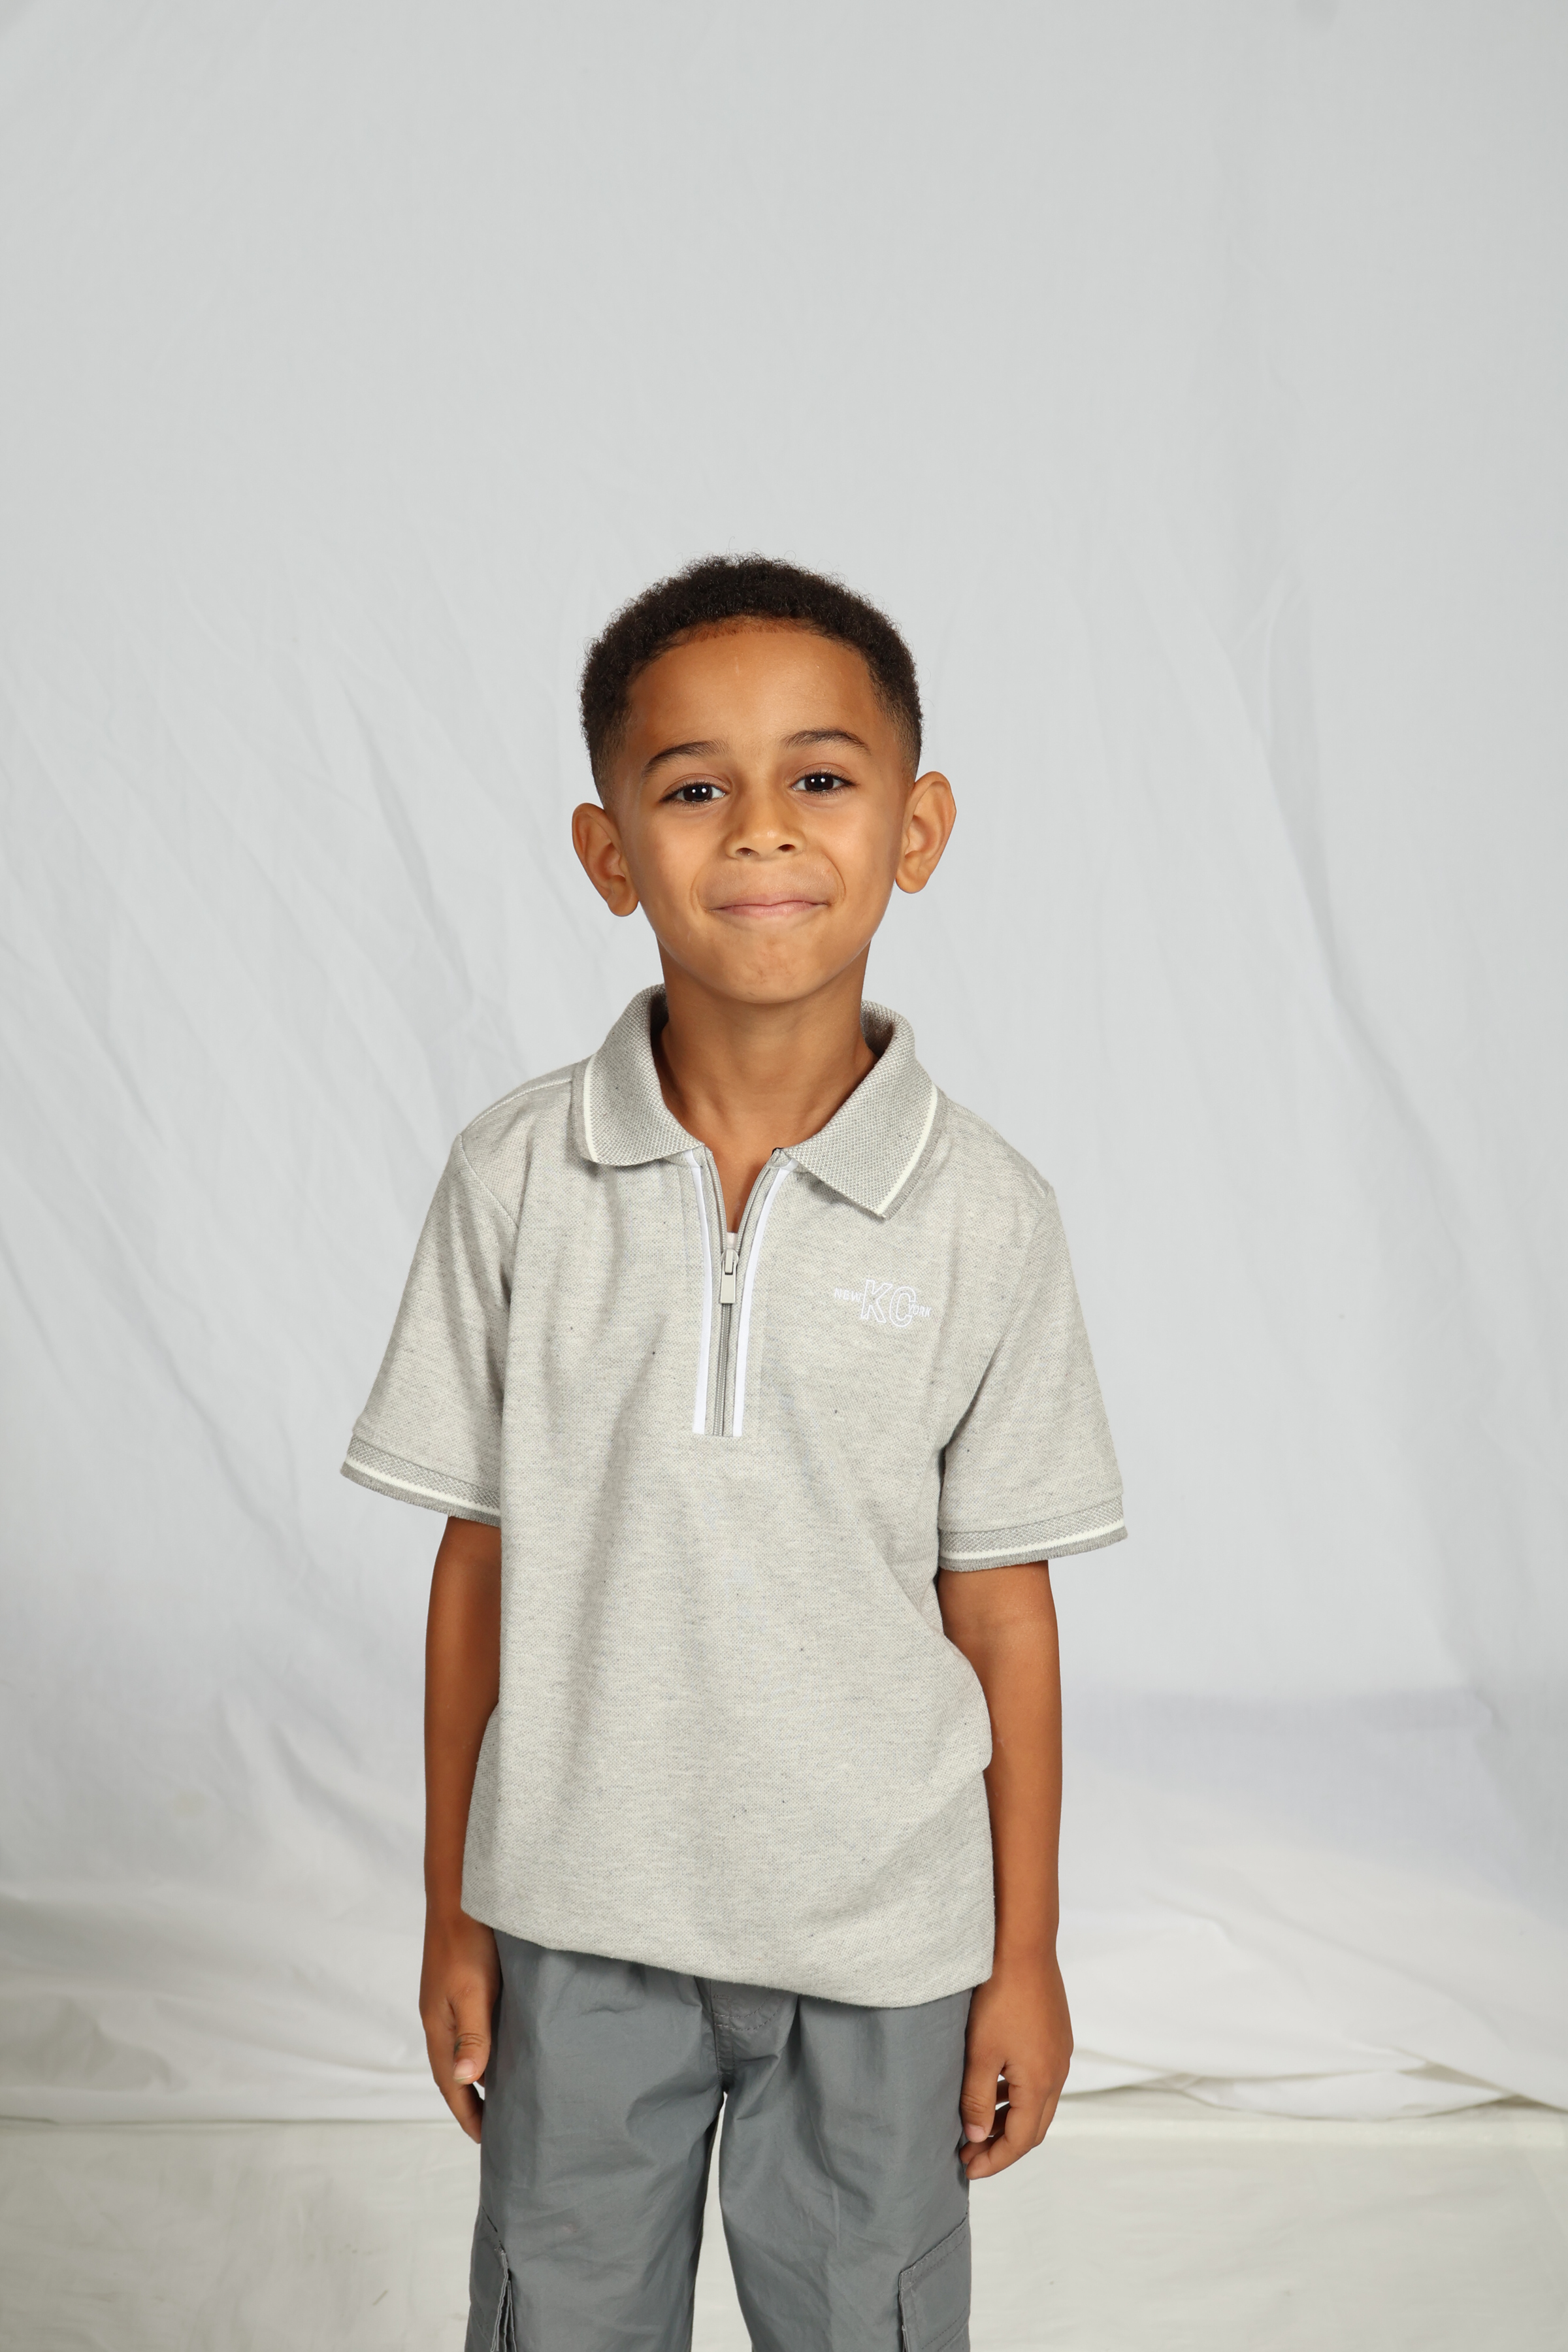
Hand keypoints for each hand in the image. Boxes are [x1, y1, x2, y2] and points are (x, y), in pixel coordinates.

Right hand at [420, 1909, 499, 2141]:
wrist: (460, 1893)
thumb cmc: (467, 1941)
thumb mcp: (473, 1991)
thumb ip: (473, 2035)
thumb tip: (468, 2081)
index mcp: (439, 2027)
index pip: (452, 2085)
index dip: (469, 2114)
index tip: (489, 2142)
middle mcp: (441, 2018)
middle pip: (456, 2072)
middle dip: (474, 2102)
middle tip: (501, 2127)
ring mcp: (449, 2000)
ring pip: (465, 2049)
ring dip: (482, 2074)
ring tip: (507, 2094)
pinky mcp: (462, 1984)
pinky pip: (473, 2028)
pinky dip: (487, 2046)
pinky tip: (507, 2043)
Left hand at [958, 1949, 1071, 2177]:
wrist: (1022, 1944)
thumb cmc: (998, 1996)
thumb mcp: (980, 2053)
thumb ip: (978, 2099)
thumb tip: (978, 2137)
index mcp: (1041, 2082)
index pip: (1021, 2140)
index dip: (995, 2160)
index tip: (968, 2169)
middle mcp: (1057, 2071)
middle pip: (1034, 2127)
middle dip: (1003, 2146)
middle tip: (969, 2152)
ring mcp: (1058, 2051)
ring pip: (1037, 2102)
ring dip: (1010, 2119)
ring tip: (976, 2124)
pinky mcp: (1054, 2034)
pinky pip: (1039, 2078)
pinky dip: (1017, 2094)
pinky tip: (993, 2087)